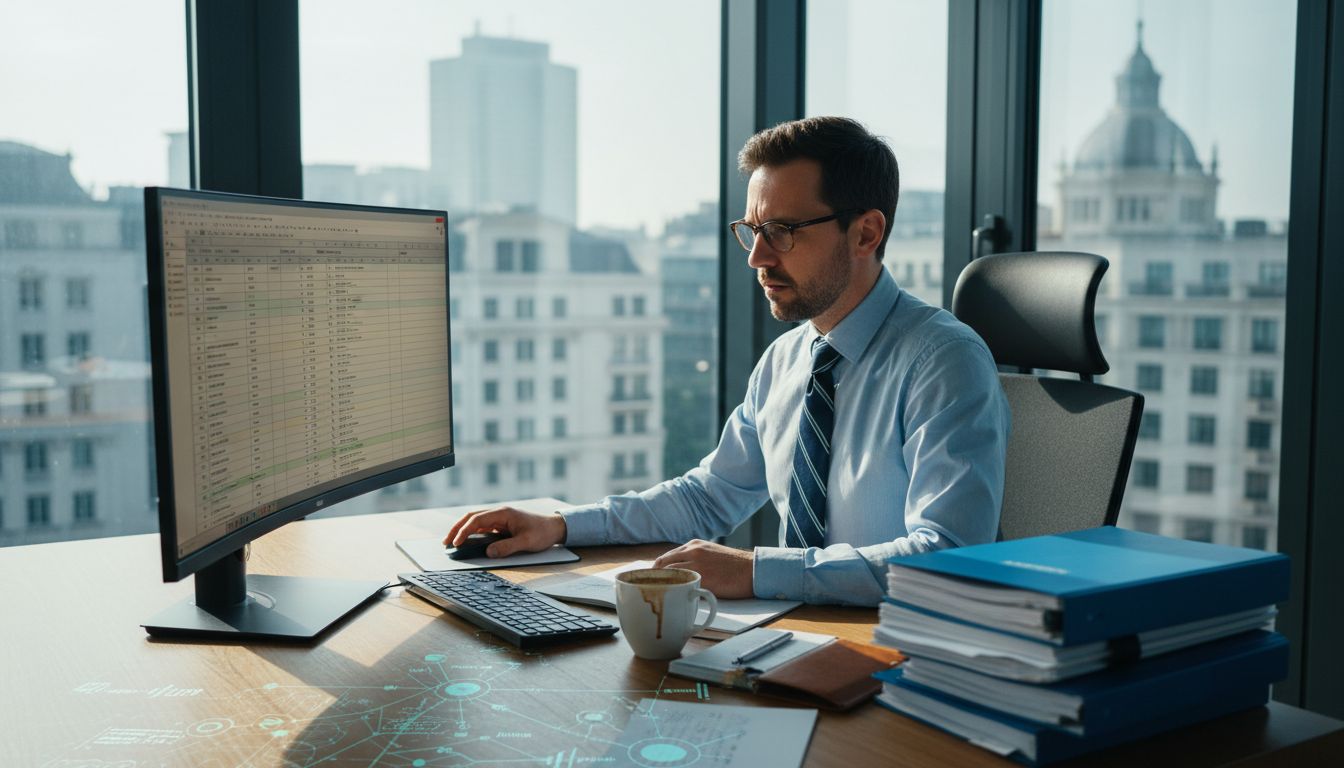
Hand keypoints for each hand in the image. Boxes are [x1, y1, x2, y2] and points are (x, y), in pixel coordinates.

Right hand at [443, 506, 566, 558]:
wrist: (554, 527)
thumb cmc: (542, 533)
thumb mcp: (526, 542)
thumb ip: (507, 547)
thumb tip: (489, 553)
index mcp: (503, 514)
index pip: (477, 520)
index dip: (464, 531)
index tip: (456, 542)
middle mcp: (499, 513)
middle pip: (472, 517)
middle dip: (457, 528)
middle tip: (446, 542)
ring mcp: (499, 518)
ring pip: (475, 521)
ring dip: (462, 530)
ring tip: (451, 542)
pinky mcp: (500, 525)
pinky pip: (482, 527)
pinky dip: (471, 533)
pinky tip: (465, 541)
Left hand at [652, 539, 753, 598]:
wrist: (752, 570)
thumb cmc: (734, 565)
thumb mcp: (711, 553)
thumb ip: (694, 558)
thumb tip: (678, 571)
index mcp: (694, 544)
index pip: (666, 557)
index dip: (657, 570)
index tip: (653, 581)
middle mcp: (692, 551)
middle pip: (663, 565)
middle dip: (655, 578)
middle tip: (651, 590)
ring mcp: (697, 564)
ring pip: (670, 575)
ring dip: (662, 585)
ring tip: (659, 596)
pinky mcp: (703, 578)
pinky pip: (682, 585)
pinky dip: (674, 591)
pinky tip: (671, 600)